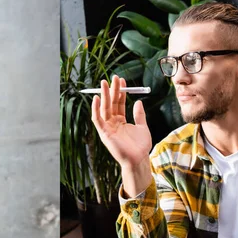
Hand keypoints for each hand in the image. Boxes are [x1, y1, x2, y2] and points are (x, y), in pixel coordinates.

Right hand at [91, 75, 152, 195]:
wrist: (138, 159)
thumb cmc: (140, 147)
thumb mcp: (142, 127)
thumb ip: (139, 115)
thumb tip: (139, 101)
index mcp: (121, 121)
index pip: (119, 103)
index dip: (120, 92)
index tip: (122, 81)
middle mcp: (113, 123)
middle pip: (111, 104)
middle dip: (112, 90)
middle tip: (114, 77)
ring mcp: (108, 128)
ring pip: (104, 109)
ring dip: (104, 96)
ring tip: (105, 83)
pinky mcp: (104, 134)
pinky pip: (97, 120)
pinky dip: (95, 110)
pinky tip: (97, 99)